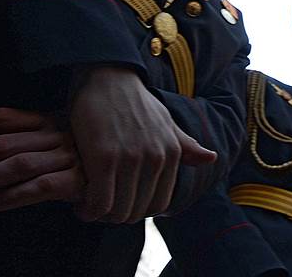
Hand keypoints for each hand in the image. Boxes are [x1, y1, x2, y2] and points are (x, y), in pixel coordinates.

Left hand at [0, 108, 84, 212]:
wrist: (130, 172)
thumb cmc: (87, 158)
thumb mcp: (58, 140)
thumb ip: (27, 143)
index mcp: (47, 121)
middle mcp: (55, 134)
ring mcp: (69, 156)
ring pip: (14, 164)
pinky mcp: (80, 180)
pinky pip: (40, 186)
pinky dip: (11, 196)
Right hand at [68, 66, 216, 223]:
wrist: (108, 77)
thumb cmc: (135, 101)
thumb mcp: (166, 122)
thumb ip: (185, 145)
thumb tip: (212, 158)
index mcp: (172, 153)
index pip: (158, 205)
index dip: (137, 210)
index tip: (120, 204)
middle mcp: (156, 159)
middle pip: (137, 212)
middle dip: (117, 215)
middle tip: (100, 206)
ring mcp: (131, 159)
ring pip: (118, 211)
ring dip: (101, 215)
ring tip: (89, 204)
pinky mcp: (103, 158)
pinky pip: (100, 203)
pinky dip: (89, 210)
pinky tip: (80, 201)